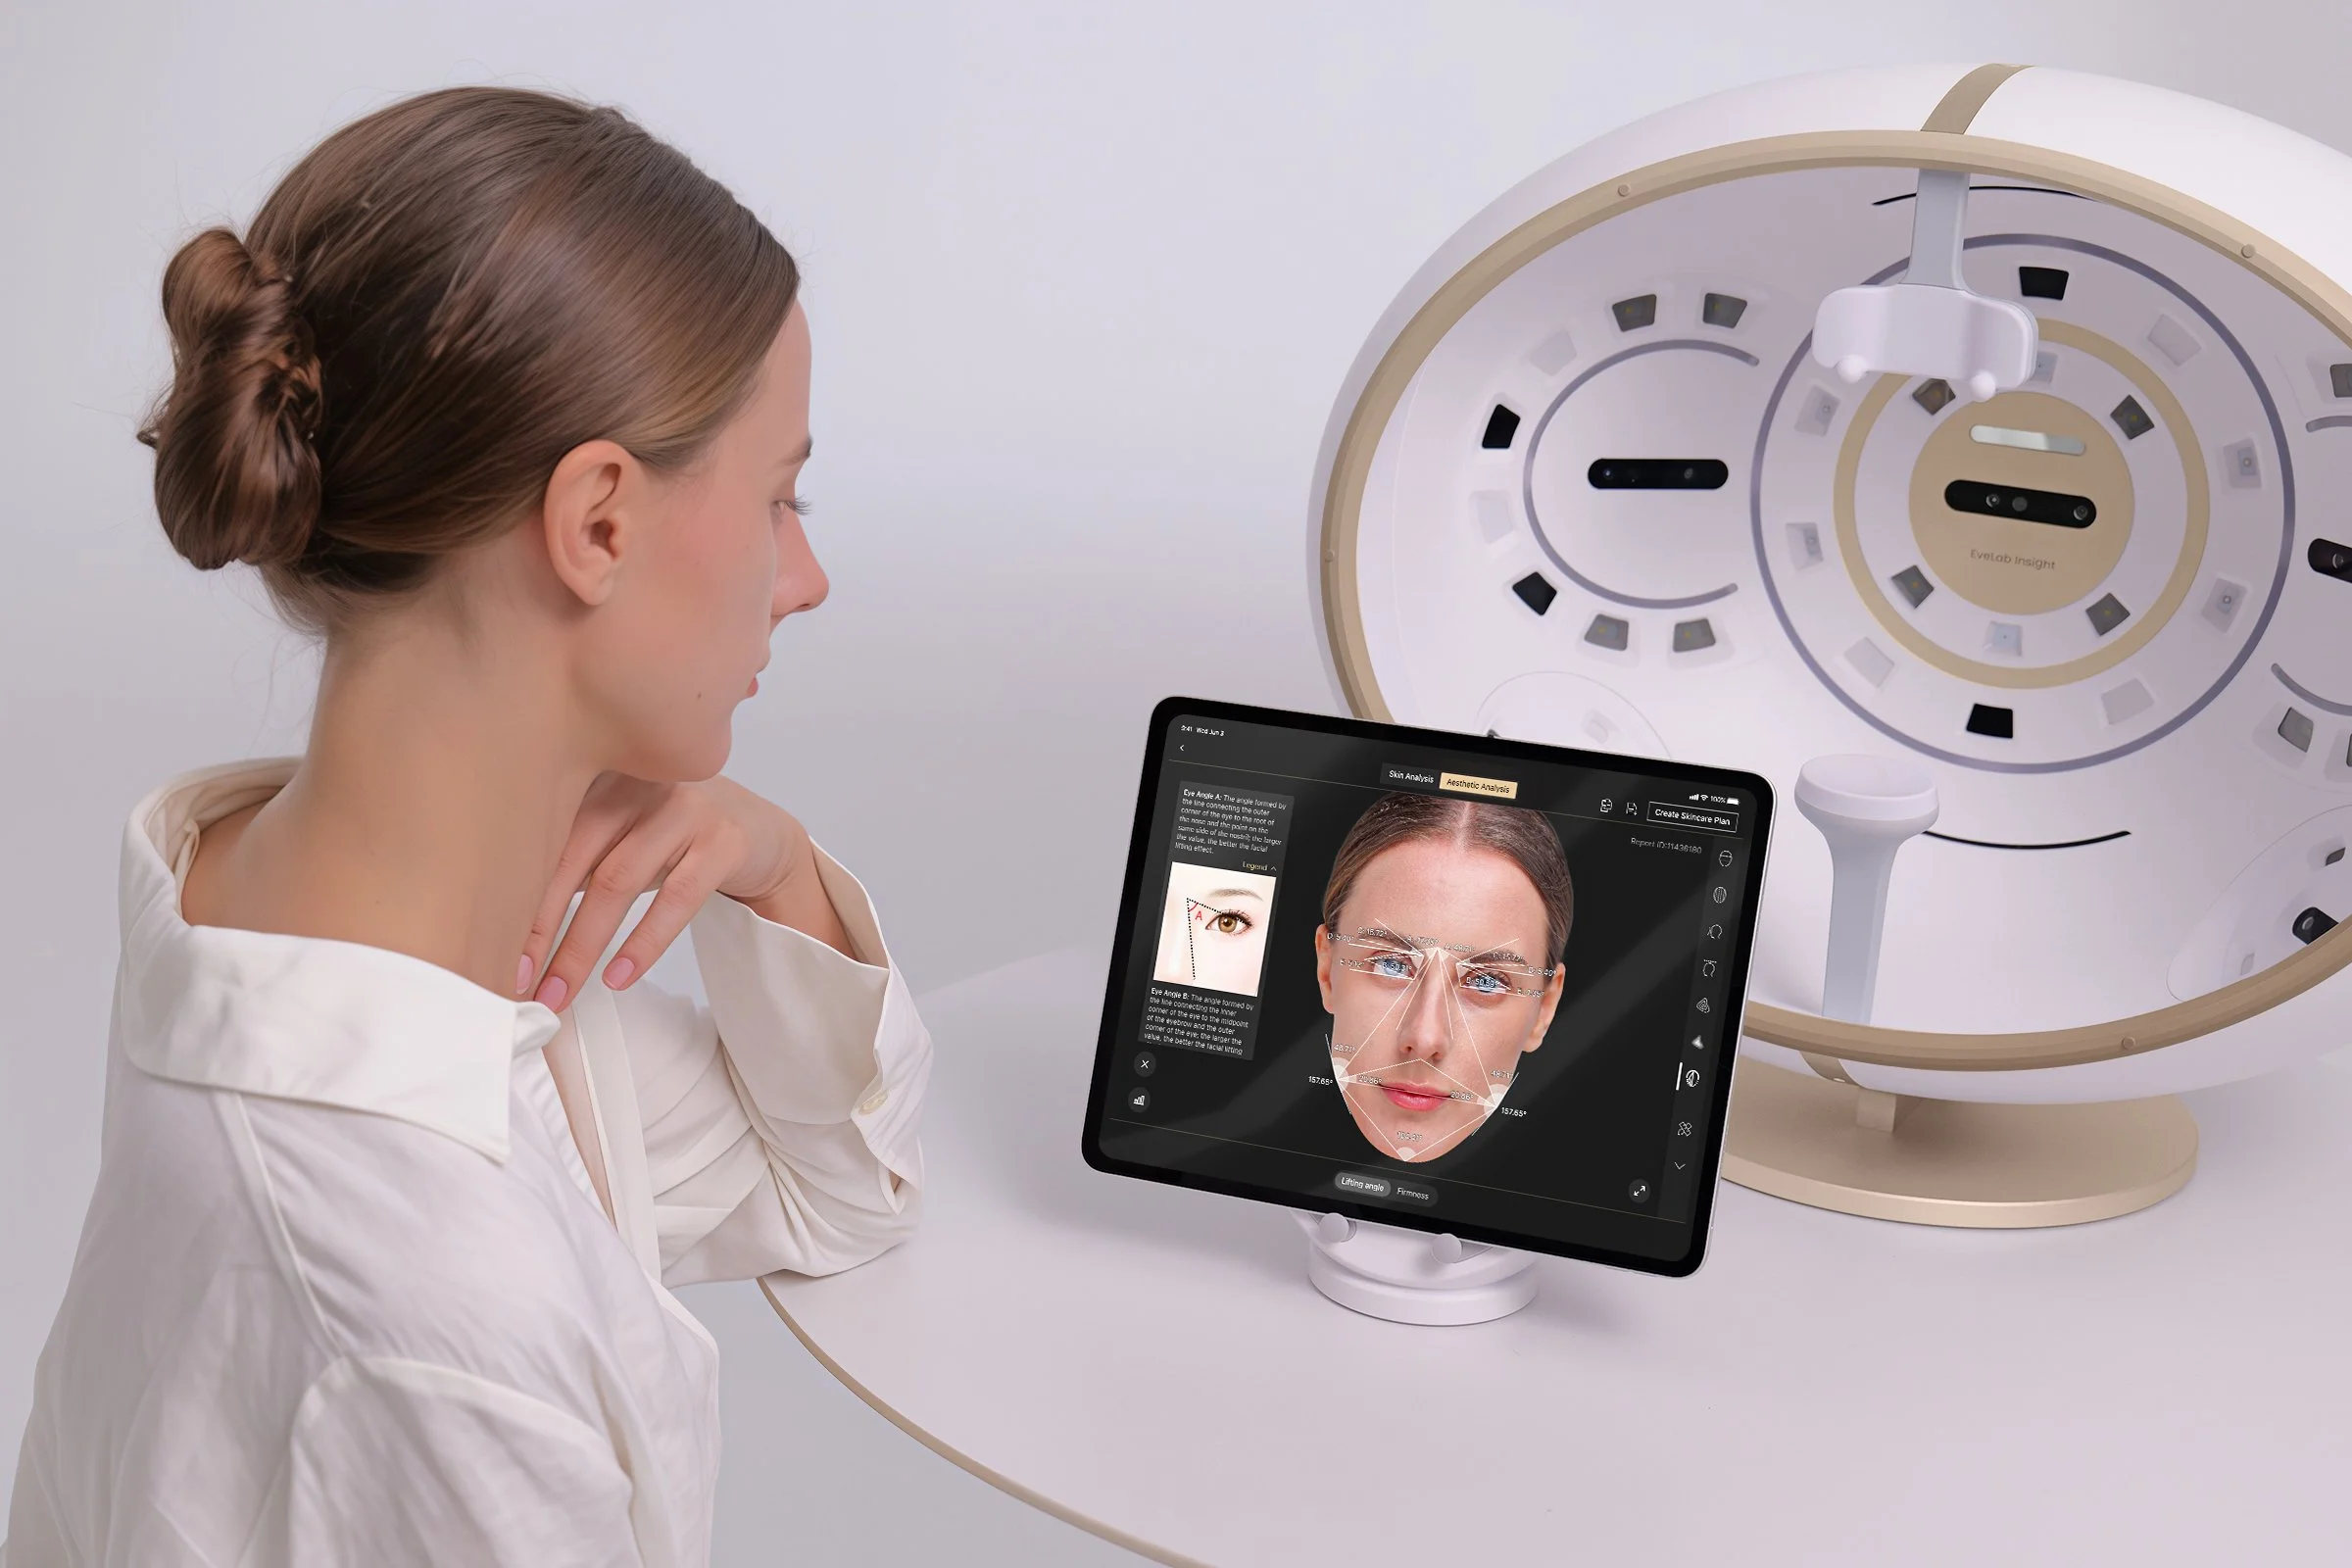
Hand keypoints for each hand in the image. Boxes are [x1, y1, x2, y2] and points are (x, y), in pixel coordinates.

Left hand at [519, 772, 830, 1010]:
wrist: (761, 833)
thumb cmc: (674, 841)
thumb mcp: (619, 838)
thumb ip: (572, 858)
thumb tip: (506, 925)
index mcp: (598, 777)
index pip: (543, 842)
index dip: (514, 902)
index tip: (493, 956)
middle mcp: (637, 783)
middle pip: (574, 861)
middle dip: (542, 930)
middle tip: (521, 985)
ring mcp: (683, 808)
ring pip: (618, 881)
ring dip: (584, 945)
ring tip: (563, 993)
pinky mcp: (724, 839)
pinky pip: (676, 898)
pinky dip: (644, 942)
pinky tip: (620, 976)